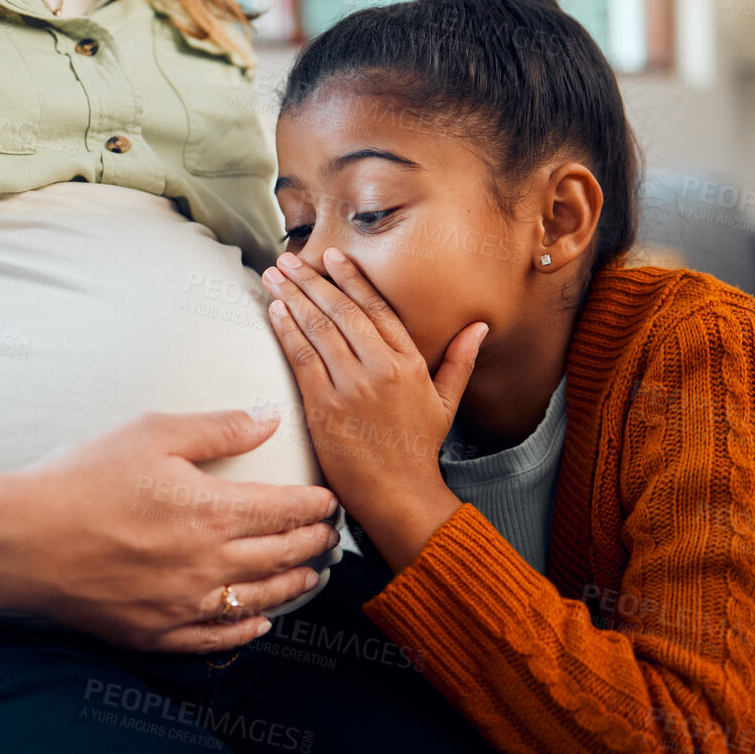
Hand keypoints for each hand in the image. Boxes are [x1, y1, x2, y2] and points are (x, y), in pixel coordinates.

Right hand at [0, 408, 342, 652]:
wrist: (19, 541)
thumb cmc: (80, 479)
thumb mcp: (151, 434)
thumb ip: (218, 428)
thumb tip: (270, 416)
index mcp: (213, 511)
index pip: (287, 511)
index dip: (316, 506)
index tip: (330, 501)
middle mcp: (209, 565)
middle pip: (282, 556)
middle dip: (313, 545)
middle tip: (329, 537)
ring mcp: (184, 605)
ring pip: (259, 600)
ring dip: (292, 586)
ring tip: (309, 575)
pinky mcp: (156, 632)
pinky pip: (216, 639)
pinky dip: (247, 630)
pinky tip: (259, 622)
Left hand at [261, 247, 484, 571]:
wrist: (399, 496)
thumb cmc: (419, 449)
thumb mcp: (446, 402)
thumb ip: (460, 360)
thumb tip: (480, 327)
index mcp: (409, 363)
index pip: (376, 308)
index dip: (352, 279)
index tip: (332, 257)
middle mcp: (380, 369)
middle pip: (341, 311)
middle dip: (312, 280)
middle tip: (289, 258)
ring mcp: (351, 387)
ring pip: (318, 329)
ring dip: (293, 297)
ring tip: (275, 274)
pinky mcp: (325, 406)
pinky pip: (302, 359)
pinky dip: (287, 331)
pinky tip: (275, 311)